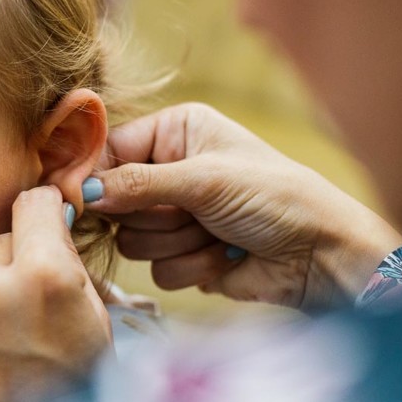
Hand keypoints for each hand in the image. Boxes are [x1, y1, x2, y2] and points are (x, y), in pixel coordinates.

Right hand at [87, 102, 401, 310]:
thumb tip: (81, 192)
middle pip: (115, 200)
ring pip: (132, 239)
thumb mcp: (204, 180)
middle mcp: (171, 170)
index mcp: (176, 132)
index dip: (95, 176)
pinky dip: (190, 266)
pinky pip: (156, 269)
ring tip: (216, 233)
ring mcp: (177, 216)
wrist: (322, 256)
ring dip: (175, 243)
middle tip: (189, 214)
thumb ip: (138, 185)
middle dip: (153, 216)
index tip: (79, 199)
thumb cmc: (275, 198)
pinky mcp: (184, 256)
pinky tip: (226, 256)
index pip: (110, 150)